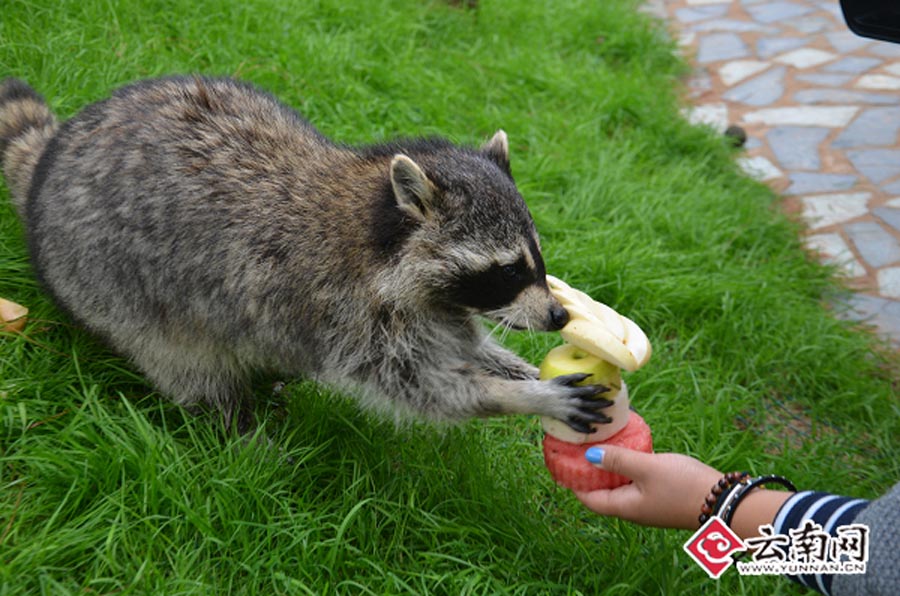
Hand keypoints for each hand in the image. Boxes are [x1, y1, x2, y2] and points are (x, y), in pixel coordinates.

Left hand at [572, 445, 722, 529]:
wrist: (726, 501)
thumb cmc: (684, 486)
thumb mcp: (648, 467)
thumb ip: (619, 460)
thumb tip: (589, 455)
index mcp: (625, 507)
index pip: (589, 499)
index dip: (573, 483)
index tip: (561, 463)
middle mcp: (634, 509)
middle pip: (602, 493)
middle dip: (589, 473)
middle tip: (578, 450)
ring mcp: (649, 504)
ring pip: (620, 486)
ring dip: (609, 469)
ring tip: (600, 445)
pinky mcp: (663, 496)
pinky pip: (636, 482)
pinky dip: (627, 468)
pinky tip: (630, 450)